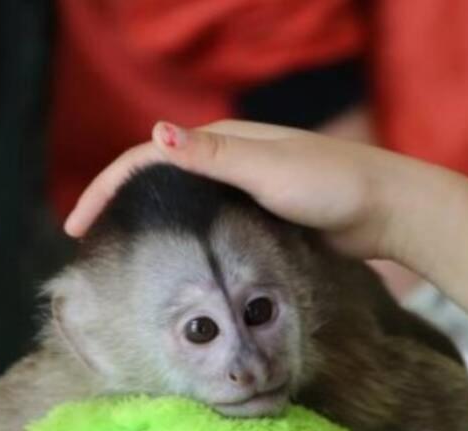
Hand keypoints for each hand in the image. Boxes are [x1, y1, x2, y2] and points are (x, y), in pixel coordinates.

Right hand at [64, 120, 436, 260]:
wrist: (388, 210)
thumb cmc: (334, 185)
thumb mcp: (270, 169)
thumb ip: (213, 157)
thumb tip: (155, 133)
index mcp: (224, 142)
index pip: (147, 157)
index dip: (108, 187)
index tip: (79, 225)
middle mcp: (230, 160)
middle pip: (159, 179)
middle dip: (119, 203)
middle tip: (88, 241)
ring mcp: (247, 188)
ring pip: (184, 203)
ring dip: (149, 222)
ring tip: (119, 253)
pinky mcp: (264, 214)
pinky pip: (211, 224)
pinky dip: (185, 237)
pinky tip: (175, 260)